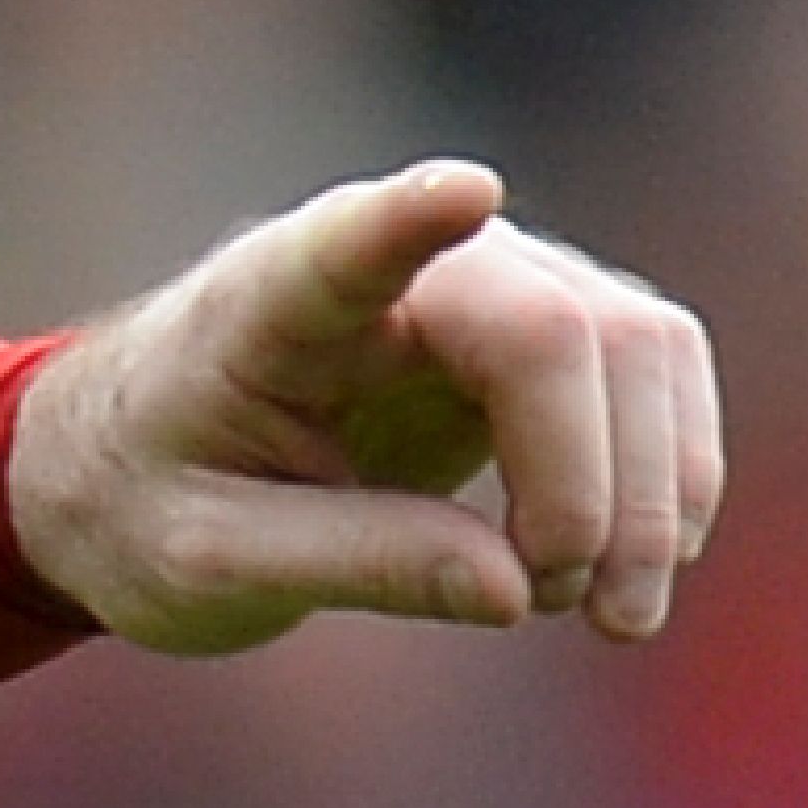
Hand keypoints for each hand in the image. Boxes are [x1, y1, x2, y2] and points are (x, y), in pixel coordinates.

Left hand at [6, 160, 720, 657]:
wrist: (137, 462)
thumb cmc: (148, 496)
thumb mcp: (206, 559)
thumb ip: (350, 561)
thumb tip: (516, 590)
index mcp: (267, 302)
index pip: (345, 243)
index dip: (408, 218)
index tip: (467, 192)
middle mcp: (395, 265)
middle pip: (556, 330)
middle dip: (597, 484)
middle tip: (555, 605)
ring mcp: (487, 279)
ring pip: (640, 346)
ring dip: (654, 494)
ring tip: (594, 615)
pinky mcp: (546, 326)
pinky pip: (657, 377)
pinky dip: (669, 482)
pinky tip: (622, 571)